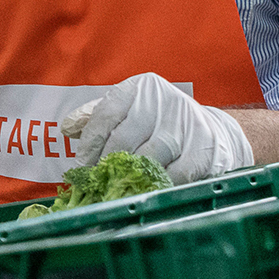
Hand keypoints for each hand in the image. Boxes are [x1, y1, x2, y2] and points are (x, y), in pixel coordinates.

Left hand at [61, 72, 253, 182]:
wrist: (211, 130)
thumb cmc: (158, 122)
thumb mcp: (127, 110)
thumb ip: (96, 116)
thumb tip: (67, 128)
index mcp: (139, 87)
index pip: (106, 113)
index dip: (90, 142)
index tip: (82, 164)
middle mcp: (162, 100)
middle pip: (124, 138)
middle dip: (106, 164)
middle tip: (97, 182)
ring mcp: (186, 122)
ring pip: (149, 156)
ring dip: (130, 177)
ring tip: (118, 190)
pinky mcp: (206, 145)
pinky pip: (177, 172)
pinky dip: (159, 184)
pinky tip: (148, 190)